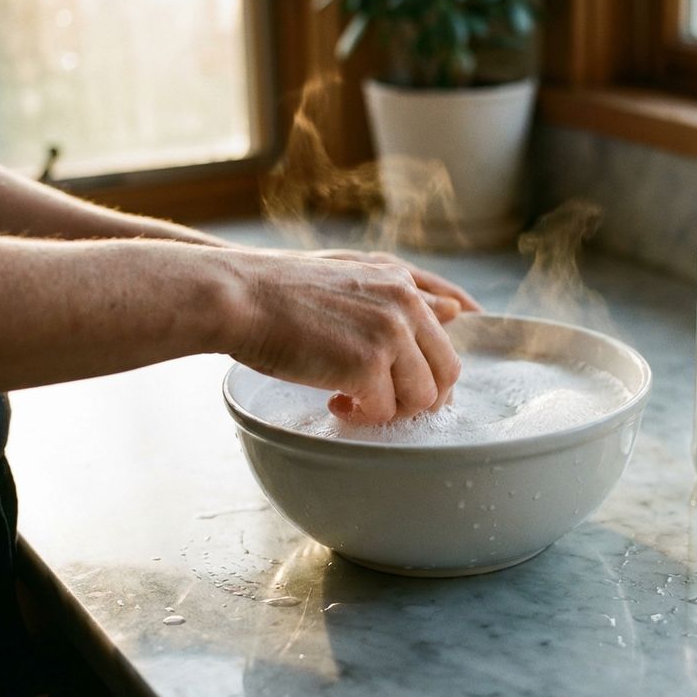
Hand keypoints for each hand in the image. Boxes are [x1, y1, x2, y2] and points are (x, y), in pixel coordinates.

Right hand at [228, 251, 461, 423]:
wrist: (239, 296)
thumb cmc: (282, 292)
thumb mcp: (351, 279)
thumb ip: (403, 297)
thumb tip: (457, 310)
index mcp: (401, 283)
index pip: (451, 331)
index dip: (438, 368)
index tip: (426, 389)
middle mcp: (405, 304)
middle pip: (447, 371)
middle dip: (420, 397)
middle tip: (385, 405)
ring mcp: (390, 333)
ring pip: (422, 397)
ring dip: (389, 410)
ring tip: (353, 402)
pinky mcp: (368, 365)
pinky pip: (384, 412)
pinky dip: (360, 417)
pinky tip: (334, 402)